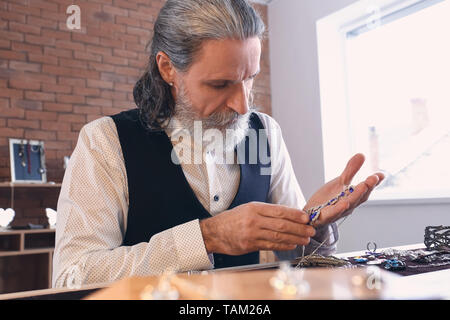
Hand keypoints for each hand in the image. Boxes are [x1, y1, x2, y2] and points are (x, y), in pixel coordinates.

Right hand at [200, 202, 315, 254]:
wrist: (214, 232)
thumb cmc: (233, 220)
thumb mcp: (249, 209)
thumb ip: (267, 212)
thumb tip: (289, 215)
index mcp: (255, 208)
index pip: (279, 210)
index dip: (295, 214)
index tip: (306, 217)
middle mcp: (254, 219)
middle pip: (281, 224)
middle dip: (299, 228)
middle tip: (310, 230)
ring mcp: (251, 233)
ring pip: (278, 235)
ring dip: (294, 238)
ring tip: (305, 239)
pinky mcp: (249, 244)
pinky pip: (270, 245)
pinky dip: (283, 245)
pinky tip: (292, 245)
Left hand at [304, 153, 383, 227]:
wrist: (312, 215)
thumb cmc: (328, 199)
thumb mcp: (339, 182)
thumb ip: (350, 170)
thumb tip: (361, 155)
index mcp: (353, 197)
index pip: (365, 189)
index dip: (373, 183)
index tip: (381, 175)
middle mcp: (348, 205)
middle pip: (359, 197)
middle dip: (367, 187)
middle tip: (373, 178)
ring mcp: (338, 212)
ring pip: (348, 204)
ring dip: (356, 196)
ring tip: (363, 186)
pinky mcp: (325, 216)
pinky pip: (332, 213)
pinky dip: (339, 209)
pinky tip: (344, 204)